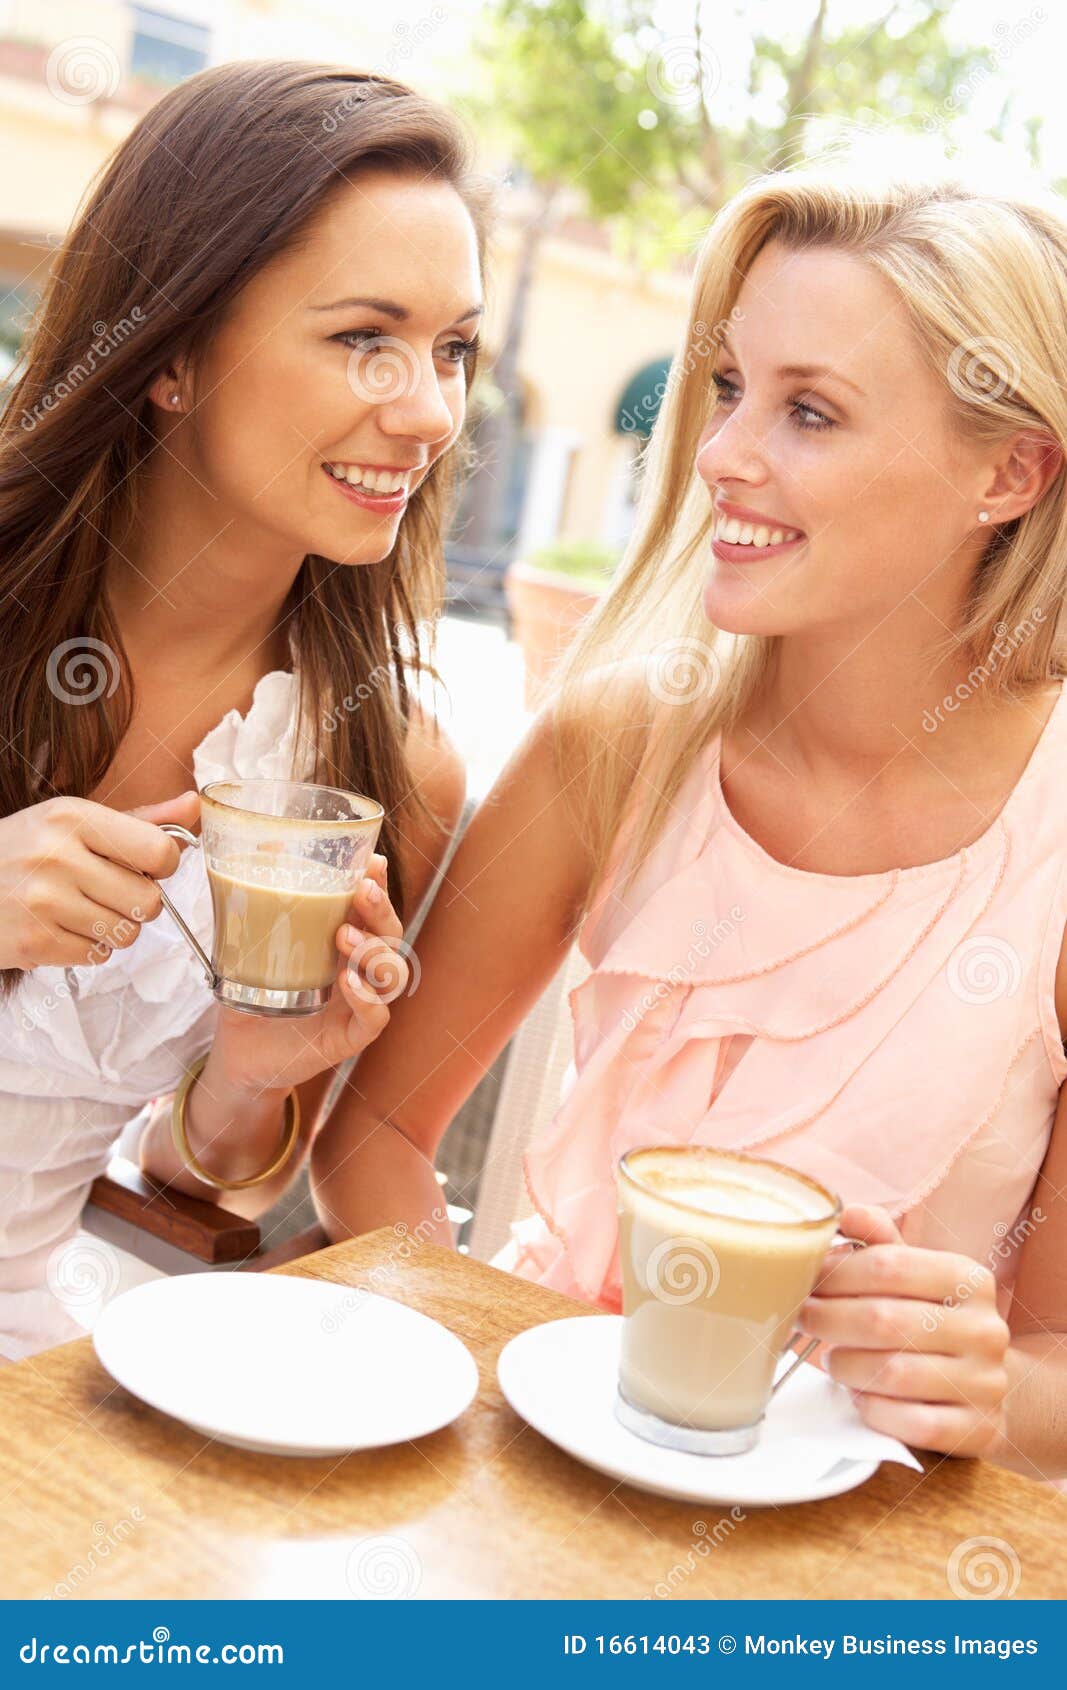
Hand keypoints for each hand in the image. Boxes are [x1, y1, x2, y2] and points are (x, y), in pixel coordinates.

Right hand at [0, 790, 199, 970]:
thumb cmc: (25, 851)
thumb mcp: (74, 821)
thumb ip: (140, 819)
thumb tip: (194, 805)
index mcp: (73, 816)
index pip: (159, 851)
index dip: (162, 866)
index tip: (143, 865)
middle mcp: (58, 855)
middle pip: (149, 901)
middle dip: (136, 902)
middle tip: (104, 892)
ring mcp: (43, 901)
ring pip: (126, 933)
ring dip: (111, 927)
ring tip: (77, 909)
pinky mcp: (33, 942)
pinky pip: (97, 956)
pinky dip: (85, 947)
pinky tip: (59, 927)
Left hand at [205, 854, 409, 1095]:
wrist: (238, 1054)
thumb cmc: (251, 996)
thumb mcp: (251, 943)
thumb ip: (260, 899)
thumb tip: (267, 845)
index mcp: (342, 945)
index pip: (372, 910)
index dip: (380, 886)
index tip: (373, 862)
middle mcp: (358, 971)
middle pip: (391, 936)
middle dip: (382, 910)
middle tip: (362, 891)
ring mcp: (358, 1005)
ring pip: (393, 974)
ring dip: (375, 950)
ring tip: (344, 936)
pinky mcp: (349, 1038)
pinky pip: (375, 1018)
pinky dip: (367, 998)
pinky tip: (347, 982)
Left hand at [797, 1203, 1011, 1459]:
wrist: (987, 1388)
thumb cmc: (932, 1321)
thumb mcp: (915, 1275)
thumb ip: (879, 1242)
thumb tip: (844, 1212)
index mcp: (967, 1278)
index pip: (888, 1265)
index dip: (836, 1273)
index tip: (806, 1281)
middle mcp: (984, 1328)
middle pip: (882, 1319)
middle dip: (827, 1319)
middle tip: (802, 1319)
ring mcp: (986, 1382)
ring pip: (891, 1373)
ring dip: (846, 1367)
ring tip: (832, 1360)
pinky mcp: (978, 1429)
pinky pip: (908, 1422)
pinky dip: (873, 1409)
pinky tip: (862, 1396)